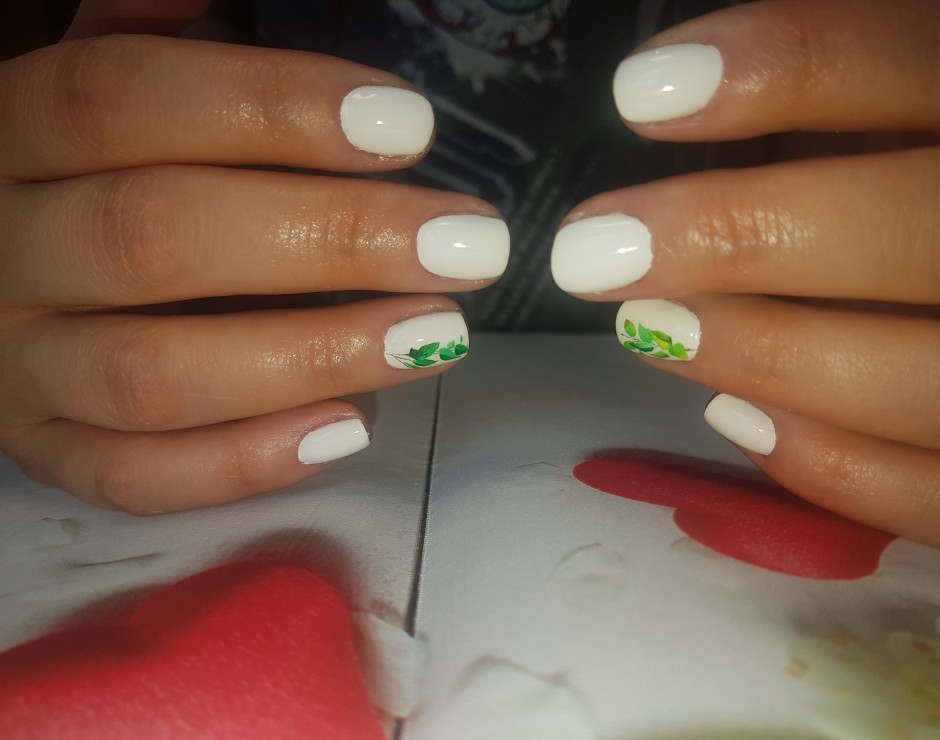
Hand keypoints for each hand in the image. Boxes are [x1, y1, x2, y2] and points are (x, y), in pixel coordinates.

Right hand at [0, 0, 507, 512]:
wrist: (3, 276)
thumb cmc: (97, 170)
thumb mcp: (113, 83)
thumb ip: (167, 39)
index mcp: (18, 132)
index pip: (126, 100)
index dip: (274, 108)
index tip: (412, 130)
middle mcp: (4, 250)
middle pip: (158, 239)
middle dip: (332, 240)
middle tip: (467, 243)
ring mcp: (19, 365)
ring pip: (152, 375)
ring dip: (310, 356)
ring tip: (438, 335)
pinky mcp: (47, 452)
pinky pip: (136, 478)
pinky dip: (245, 463)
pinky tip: (349, 428)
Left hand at [551, 0, 939, 546]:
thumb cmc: (922, 186)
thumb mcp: (896, 120)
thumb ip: (836, 109)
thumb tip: (669, 111)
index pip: (937, 63)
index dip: (795, 68)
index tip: (640, 95)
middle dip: (746, 238)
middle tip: (594, 251)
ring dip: (769, 356)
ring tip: (646, 330)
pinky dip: (828, 465)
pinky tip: (733, 418)